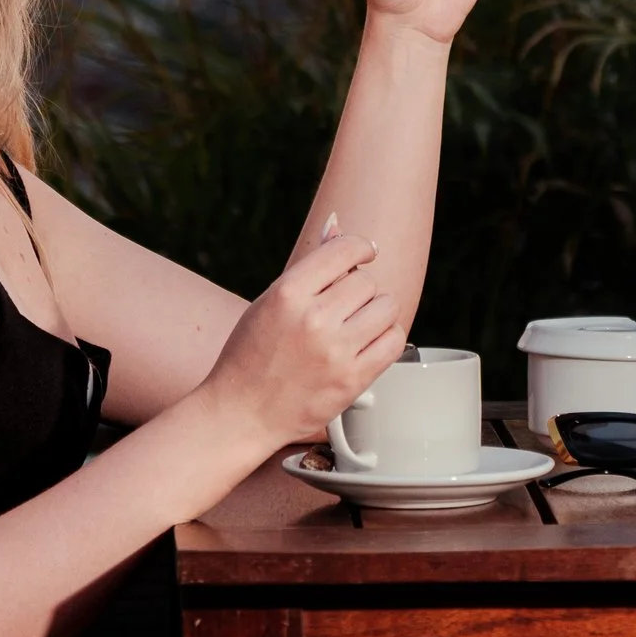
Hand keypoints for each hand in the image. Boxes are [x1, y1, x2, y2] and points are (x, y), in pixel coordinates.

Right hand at [201, 224, 402, 451]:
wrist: (241, 412)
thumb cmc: (251, 353)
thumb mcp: (270, 302)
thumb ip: (309, 267)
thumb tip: (337, 224)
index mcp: (287, 294)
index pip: (345, 250)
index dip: (361, 247)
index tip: (364, 253)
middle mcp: (313, 320)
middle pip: (367, 281)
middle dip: (359, 290)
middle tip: (344, 306)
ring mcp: (335, 352)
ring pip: (386, 307)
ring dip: (376, 312)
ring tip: (356, 325)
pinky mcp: (352, 380)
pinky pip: (394, 341)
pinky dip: (386, 337)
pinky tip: (369, 342)